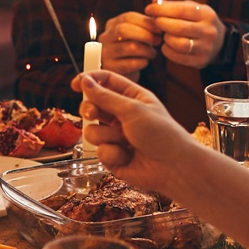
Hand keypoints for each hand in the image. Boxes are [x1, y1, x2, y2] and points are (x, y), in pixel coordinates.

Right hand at [72, 69, 200, 197]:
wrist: (173, 167)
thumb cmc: (161, 134)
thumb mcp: (132, 109)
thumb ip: (105, 97)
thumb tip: (85, 81)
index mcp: (132, 97)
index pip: (106, 82)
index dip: (89, 81)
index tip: (75, 84)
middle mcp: (122, 115)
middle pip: (92, 105)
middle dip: (90, 110)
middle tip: (93, 113)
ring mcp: (116, 136)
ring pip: (91, 131)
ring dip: (106, 136)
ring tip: (124, 140)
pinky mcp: (113, 156)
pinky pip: (99, 151)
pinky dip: (112, 154)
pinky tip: (128, 157)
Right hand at [99, 11, 158, 77]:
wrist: (122, 72)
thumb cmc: (133, 49)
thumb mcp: (137, 33)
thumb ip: (146, 21)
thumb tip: (157, 7)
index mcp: (112, 24)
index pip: (128, 17)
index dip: (146, 22)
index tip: (159, 29)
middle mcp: (105, 37)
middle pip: (124, 30)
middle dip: (145, 34)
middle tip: (158, 40)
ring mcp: (106, 53)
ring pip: (130, 47)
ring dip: (147, 50)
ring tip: (152, 53)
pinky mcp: (111, 68)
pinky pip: (131, 63)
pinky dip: (143, 62)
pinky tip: (145, 62)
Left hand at [146, 0, 225, 68]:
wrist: (220, 42)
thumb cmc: (199, 21)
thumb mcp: (192, 9)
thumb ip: (173, 5)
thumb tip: (154, 3)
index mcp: (206, 14)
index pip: (180, 10)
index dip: (161, 10)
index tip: (149, 9)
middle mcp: (208, 31)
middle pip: (178, 28)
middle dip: (161, 24)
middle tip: (155, 22)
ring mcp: (206, 47)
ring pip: (178, 44)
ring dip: (166, 38)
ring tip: (165, 34)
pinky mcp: (200, 61)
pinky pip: (178, 57)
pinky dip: (167, 51)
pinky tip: (167, 45)